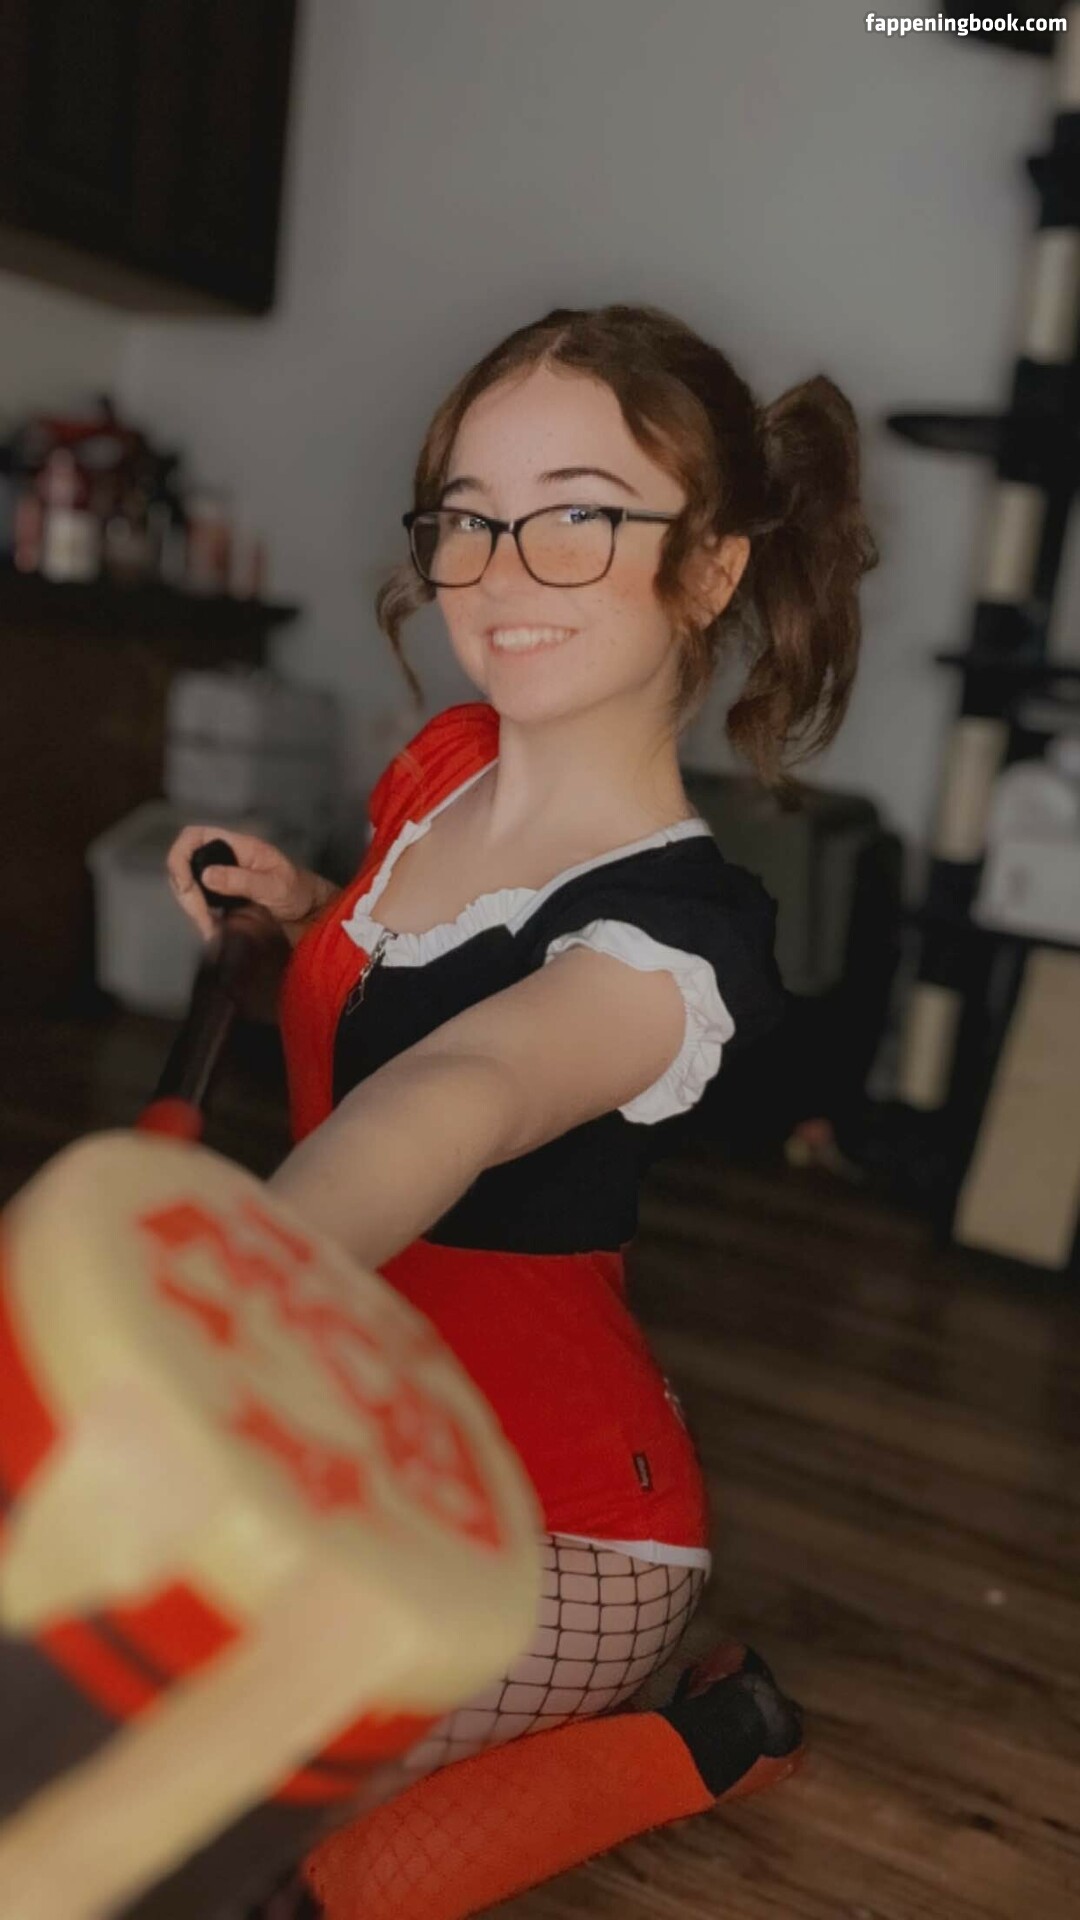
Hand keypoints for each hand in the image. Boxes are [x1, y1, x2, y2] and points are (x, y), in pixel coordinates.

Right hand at [165, 826, 334, 943]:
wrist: (309, 911)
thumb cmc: (298, 891)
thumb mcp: (274, 886)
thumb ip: (241, 880)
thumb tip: (206, 875)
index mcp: (236, 845)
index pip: (193, 836)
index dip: (180, 856)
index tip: (186, 885)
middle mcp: (224, 857)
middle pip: (184, 865)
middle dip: (187, 893)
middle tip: (203, 919)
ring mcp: (221, 876)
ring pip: (189, 886)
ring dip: (192, 908)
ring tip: (209, 930)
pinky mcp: (221, 896)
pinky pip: (200, 903)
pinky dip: (200, 917)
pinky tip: (212, 931)